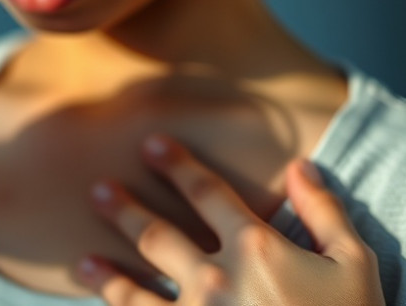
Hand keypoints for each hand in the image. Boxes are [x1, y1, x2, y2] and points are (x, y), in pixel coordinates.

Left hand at [77, 135, 384, 304]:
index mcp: (254, 248)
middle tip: (97, 191)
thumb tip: (301, 167)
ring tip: (82, 263)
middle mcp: (216, 279)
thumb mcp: (354, 265)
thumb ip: (325, 212)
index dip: (177, 164)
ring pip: (134, 291)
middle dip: (123, 210)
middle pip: (156, 235)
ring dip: (106, 275)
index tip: (150, 145)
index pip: (206, 192)